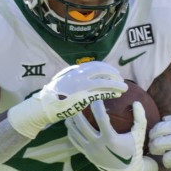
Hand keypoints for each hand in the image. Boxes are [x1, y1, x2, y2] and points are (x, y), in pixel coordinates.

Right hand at [6, 61, 124, 137]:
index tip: (114, 72)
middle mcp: (79, 75)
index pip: (95, 65)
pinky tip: (116, 95)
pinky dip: (111, 93)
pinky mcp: (83, 97)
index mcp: (75, 70)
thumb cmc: (54, 94)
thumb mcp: (63, 79)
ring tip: (124, 88)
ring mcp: (81, 86)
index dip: (107, 68)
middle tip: (122, 80)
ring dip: (116, 84)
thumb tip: (82, 72)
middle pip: (103, 71)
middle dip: (114, 74)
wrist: (45, 105)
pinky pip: (101, 94)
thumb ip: (74, 75)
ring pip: (104, 82)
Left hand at [66, 100, 148, 170]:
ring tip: (72, 110)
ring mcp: (90, 150)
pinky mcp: (86, 154)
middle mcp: (98, 144)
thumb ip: (139, 118)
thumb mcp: (139, 134)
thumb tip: (136, 102)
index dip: (97, 106)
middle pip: (82, 124)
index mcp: (110, 138)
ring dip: (72, 120)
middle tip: (78, 101)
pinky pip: (74, 141)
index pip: (101, 118)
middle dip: (78, 111)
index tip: (96, 97)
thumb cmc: (133, 150)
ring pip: (75, 132)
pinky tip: (71, 124)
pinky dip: (71, 131)